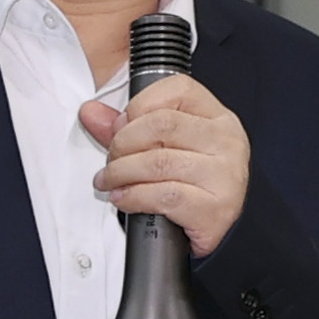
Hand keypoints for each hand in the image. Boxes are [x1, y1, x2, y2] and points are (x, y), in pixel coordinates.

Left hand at [81, 74, 252, 260]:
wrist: (218, 228)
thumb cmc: (193, 183)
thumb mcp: (166, 146)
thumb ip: (127, 127)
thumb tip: (91, 112)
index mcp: (217, 117)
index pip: (178, 89)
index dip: (140, 104)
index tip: (122, 126)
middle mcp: (227, 141)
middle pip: (162, 125)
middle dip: (123, 143)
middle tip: (111, 160)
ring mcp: (225, 174)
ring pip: (159, 162)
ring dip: (121, 173)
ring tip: (110, 181)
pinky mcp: (216, 207)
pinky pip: (165, 196)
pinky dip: (134, 197)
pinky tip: (124, 198)